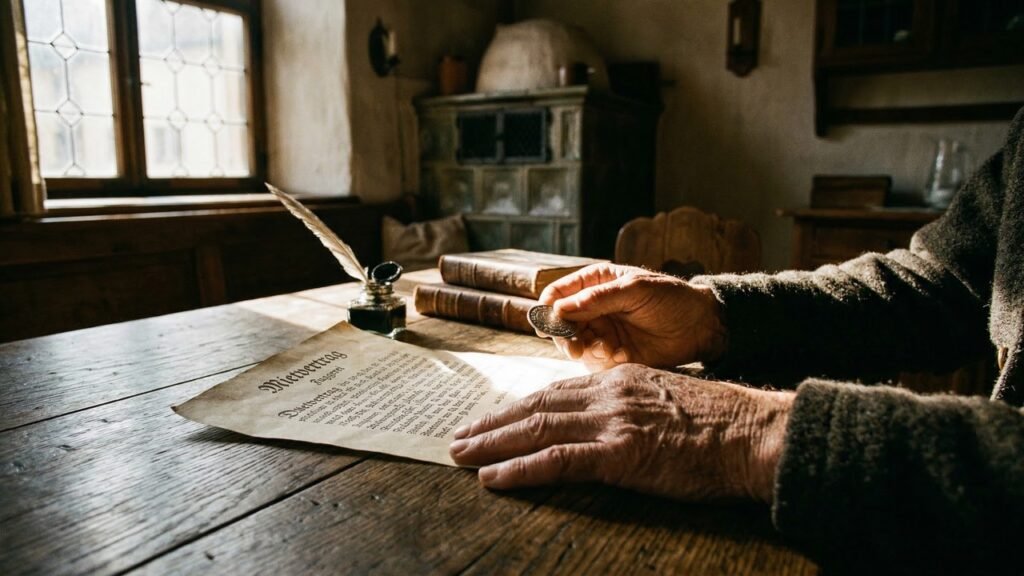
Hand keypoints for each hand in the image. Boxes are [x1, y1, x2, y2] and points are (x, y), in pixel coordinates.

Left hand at [449, 364, 792, 501]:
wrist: (754, 433)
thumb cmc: (720, 425)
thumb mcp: (669, 402)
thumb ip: (633, 408)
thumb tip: (609, 426)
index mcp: (620, 380)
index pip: (555, 391)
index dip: (517, 407)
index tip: (492, 419)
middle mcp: (608, 393)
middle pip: (535, 405)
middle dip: (493, 423)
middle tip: (459, 437)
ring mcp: (612, 422)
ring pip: (536, 428)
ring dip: (493, 443)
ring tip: (461, 455)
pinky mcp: (620, 453)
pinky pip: (557, 460)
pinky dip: (520, 469)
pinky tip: (493, 478)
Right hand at [537, 264, 726, 370]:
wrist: (699, 327)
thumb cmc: (670, 299)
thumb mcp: (634, 290)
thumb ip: (598, 299)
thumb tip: (560, 308)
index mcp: (594, 282)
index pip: (557, 293)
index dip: (548, 307)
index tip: (549, 321)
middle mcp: (591, 307)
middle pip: (558, 322)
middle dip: (562, 334)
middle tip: (574, 346)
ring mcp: (599, 331)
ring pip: (571, 343)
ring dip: (581, 349)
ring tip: (603, 349)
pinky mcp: (609, 354)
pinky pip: (591, 361)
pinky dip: (600, 360)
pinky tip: (620, 355)